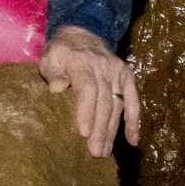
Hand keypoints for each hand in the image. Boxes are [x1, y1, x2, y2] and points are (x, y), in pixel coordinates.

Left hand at [38, 25, 140, 157]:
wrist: (82, 33)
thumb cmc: (62, 52)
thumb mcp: (50, 57)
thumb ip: (52, 72)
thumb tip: (57, 88)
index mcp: (82, 62)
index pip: (87, 88)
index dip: (86, 111)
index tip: (84, 133)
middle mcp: (103, 67)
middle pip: (104, 101)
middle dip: (100, 129)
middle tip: (95, 152)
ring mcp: (118, 72)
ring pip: (117, 105)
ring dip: (112, 131)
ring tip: (104, 152)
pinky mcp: (127, 77)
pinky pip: (133, 100)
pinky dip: (134, 120)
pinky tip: (133, 140)